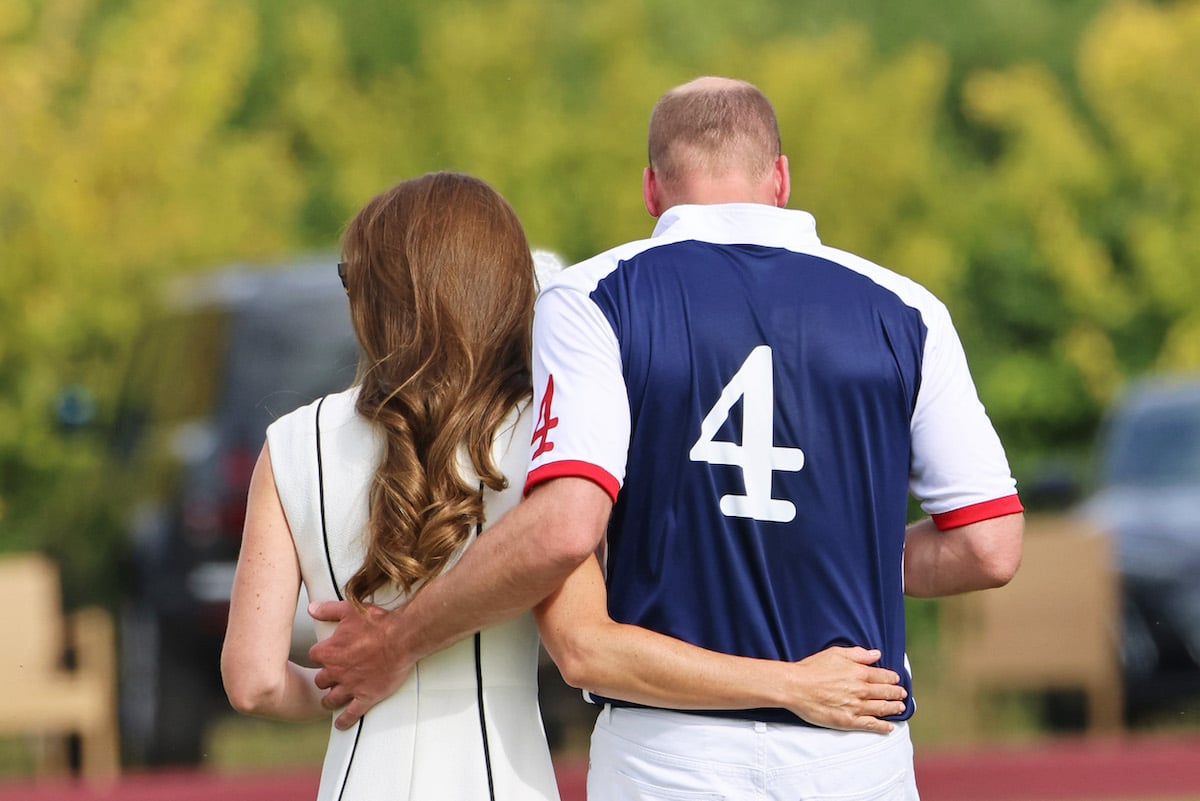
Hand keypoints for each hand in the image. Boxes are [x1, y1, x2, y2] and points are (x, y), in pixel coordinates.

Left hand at [308, 600, 412, 729]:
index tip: (326, 654)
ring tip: (332, 699)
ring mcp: (351, 686)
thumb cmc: (379, 623)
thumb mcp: (350, 610)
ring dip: (330, 699)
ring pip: (331, 699)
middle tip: (332, 676)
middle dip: (325, 678)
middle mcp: (336, 671)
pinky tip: (341, 724)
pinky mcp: (366, 696)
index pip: (315, 656)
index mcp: (330, 651)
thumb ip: (328, 610)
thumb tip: (312, 609)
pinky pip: (351, 714)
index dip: (321, 655)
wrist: (402, 637)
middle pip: (320, 680)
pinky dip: (344, 720)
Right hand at [785, 646, 907, 732]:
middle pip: (886, 693)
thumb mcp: (836, 653)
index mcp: (860, 672)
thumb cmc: (813, 668)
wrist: (796, 687)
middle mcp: (861, 690)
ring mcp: (856, 707)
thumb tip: (876, 654)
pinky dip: (883, 727)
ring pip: (882, 709)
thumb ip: (858, 654)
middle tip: (902, 695)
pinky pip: (871, 725)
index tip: (896, 680)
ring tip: (900, 708)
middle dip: (897, 693)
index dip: (892, 678)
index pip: (884, 676)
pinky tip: (889, 727)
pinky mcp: (849, 721)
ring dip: (894, 708)